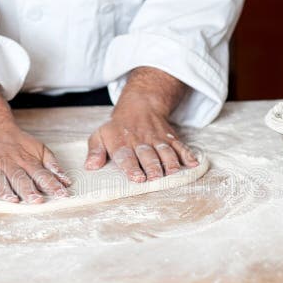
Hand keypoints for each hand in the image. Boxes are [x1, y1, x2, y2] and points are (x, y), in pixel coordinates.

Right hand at [0, 81, 69, 202]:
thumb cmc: (16, 143)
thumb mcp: (38, 149)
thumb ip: (52, 165)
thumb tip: (66, 181)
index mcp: (26, 160)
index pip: (41, 173)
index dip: (51, 184)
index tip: (61, 195)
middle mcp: (8, 162)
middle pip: (19, 177)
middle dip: (28, 189)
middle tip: (36, 200)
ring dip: (4, 190)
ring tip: (12, 200)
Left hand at [85, 67, 198, 181]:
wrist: (140, 105)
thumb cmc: (118, 128)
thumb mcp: (100, 135)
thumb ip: (95, 151)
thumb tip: (90, 166)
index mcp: (122, 142)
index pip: (126, 155)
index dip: (131, 167)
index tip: (136, 178)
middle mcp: (140, 141)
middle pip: (148, 155)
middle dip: (152, 166)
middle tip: (156, 177)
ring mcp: (157, 139)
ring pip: (165, 151)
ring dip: (170, 162)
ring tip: (173, 173)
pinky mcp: (170, 138)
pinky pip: (180, 145)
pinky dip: (187, 154)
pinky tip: (193, 163)